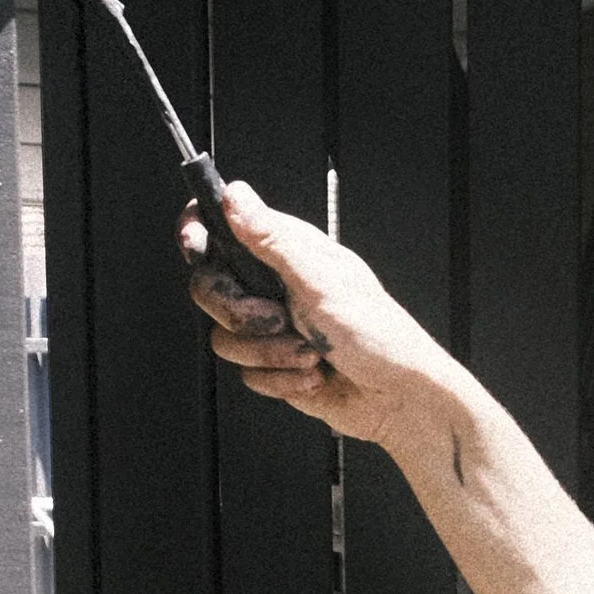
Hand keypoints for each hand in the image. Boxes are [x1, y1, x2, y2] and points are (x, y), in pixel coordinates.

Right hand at [182, 181, 467, 449]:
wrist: (397, 398)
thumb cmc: (377, 334)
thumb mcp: (321, 279)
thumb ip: (272, 239)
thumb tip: (235, 195)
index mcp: (286, 251)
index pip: (222, 226)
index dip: (199, 232)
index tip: (195, 246)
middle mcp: (274, 285)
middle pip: (210, 288)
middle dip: (240, 313)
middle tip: (278, 318)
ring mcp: (272, 327)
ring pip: (225, 338)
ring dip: (269, 354)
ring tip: (309, 353)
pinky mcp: (273, 365)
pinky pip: (247, 375)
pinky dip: (281, 381)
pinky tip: (313, 376)